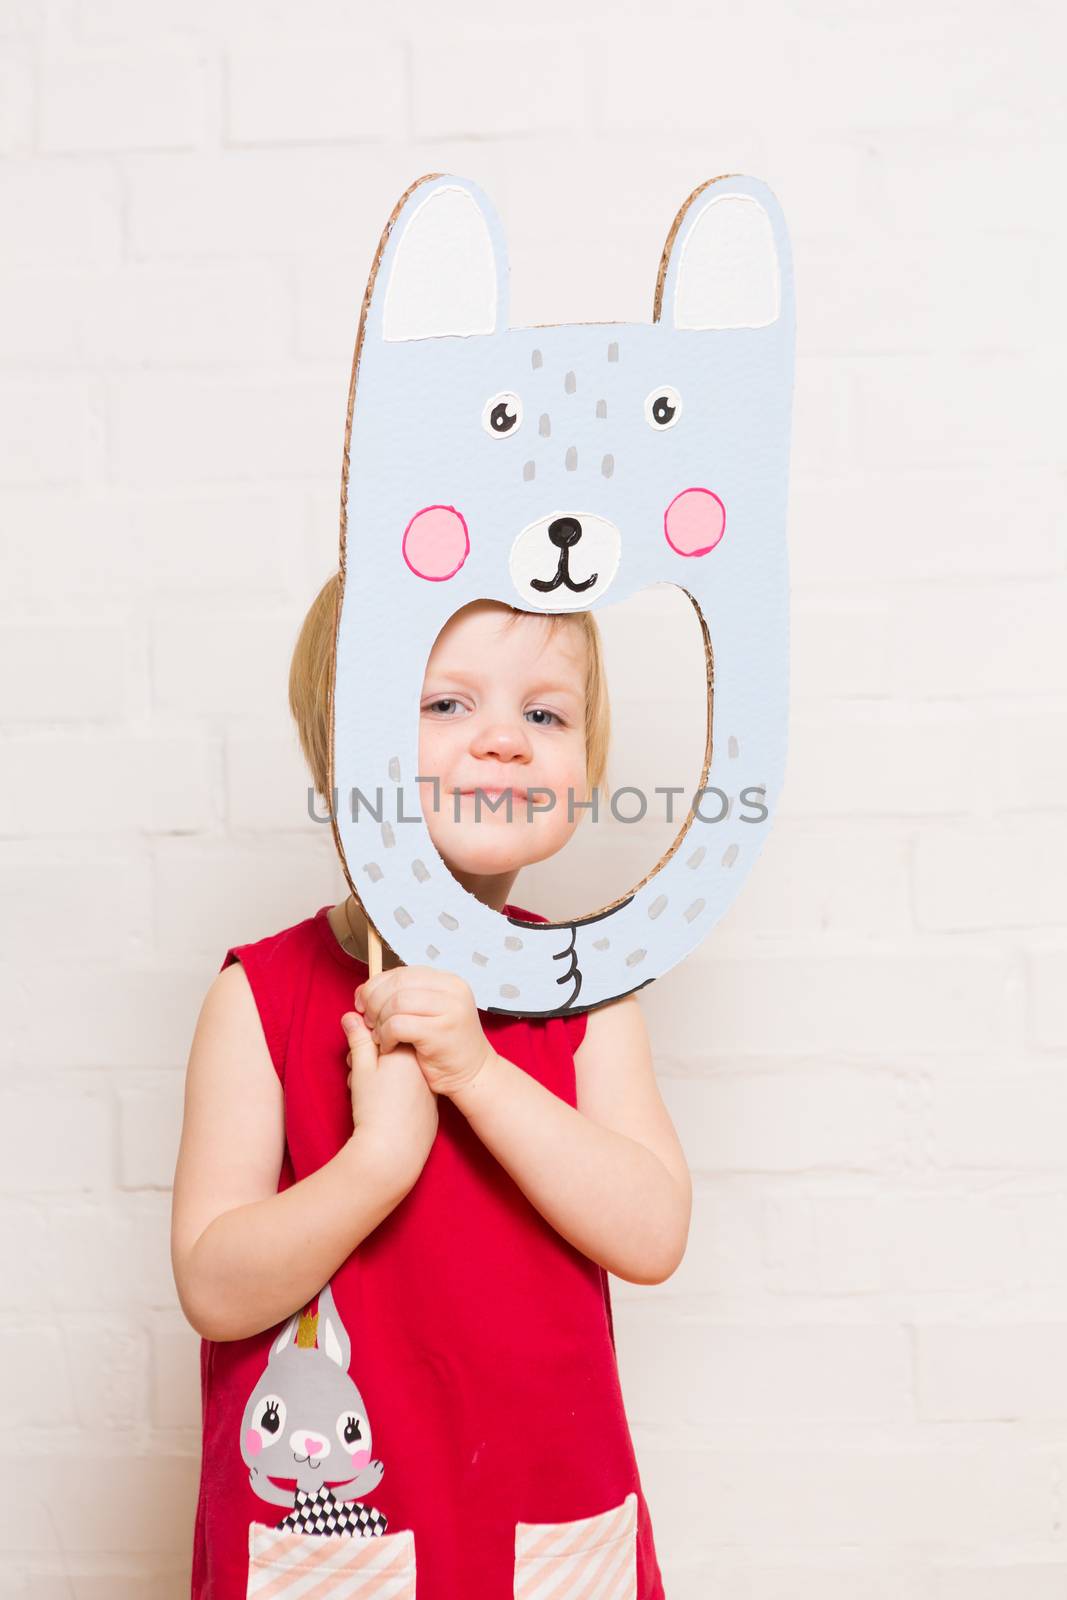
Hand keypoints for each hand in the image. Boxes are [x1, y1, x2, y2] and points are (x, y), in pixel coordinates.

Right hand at [341, 1005, 437, 1187]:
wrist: (392, 1153)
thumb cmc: (375, 1110)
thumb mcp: (362, 1069)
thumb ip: (359, 1040)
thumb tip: (352, 1016)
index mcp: (409, 1051)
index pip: (390, 1029)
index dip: (368, 1039)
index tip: (356, 1052)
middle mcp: (424, 1066)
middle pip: (395, 1050)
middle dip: (372, 1058)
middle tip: (356, 1073)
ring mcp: (429, 1088)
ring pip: (401, 1071)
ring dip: (381, 1075)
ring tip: (363, 1092)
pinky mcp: (430, 1107)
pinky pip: (411, 1090)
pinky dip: (395, 1093)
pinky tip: (382, 1106)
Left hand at [354, 968, 494, 1097]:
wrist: (474, 1073)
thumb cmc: (445, 1045)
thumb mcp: (429, 1012)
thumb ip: (403, 997)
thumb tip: (364, 990)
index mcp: (448, 981)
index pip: (401, 972)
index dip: (375, 985)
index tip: (362, 1002)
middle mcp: (452, 990)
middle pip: (396, 984)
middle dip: (373, 1001)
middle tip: (367, 1021)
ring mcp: (449, 1009)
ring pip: (396, 1003)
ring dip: (379, 1021)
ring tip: (378, 1036)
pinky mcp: (440, 1032)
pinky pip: (398, 1025)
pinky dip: (385, 1036)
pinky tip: (388, 1047)